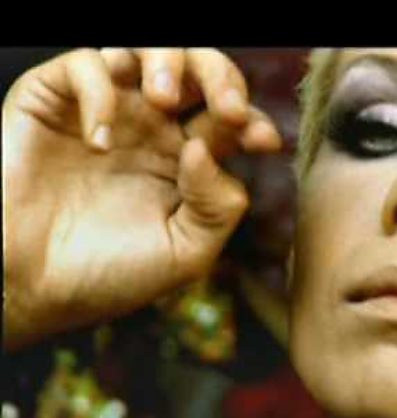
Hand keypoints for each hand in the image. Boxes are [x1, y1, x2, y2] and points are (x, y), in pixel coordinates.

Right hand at [2, 48, 281, 350]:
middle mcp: (152, 129)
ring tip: (163, 100)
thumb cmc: (109, 274)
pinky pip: (83, 65)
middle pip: (199, 72)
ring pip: (146, 50)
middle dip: (221, 78)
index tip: (263, 142)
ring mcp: (106, 111)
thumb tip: (209, 148)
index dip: (252, 122)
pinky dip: (98, 91)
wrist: (31, 287)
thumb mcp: (185, 253)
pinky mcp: (54, 102)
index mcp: (188, 160)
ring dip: (167, 63)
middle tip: (229, 108)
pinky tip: (99, 140)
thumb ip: (216, 205)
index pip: (232, 122)